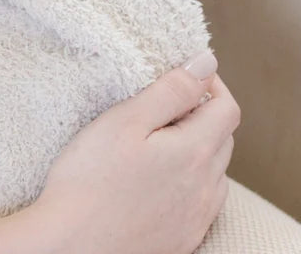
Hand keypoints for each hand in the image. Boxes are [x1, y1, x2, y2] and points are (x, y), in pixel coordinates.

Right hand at [11, 55, 239, 253]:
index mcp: (195, 153)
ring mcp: (197, 219)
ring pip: (213, 172)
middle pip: (223, 139)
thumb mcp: (126, 120)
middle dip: (201, 114)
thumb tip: (206, 63)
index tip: (182, 75)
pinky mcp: (183, 240)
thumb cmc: (90, 179)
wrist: (72, 246)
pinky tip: (153, 181)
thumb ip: (171, 90)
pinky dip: (188, 182)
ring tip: (153, 142)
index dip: (211, 84)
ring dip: (196, 149)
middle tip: (159, 106)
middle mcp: (207, 189)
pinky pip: (200, 203)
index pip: (228, 109)